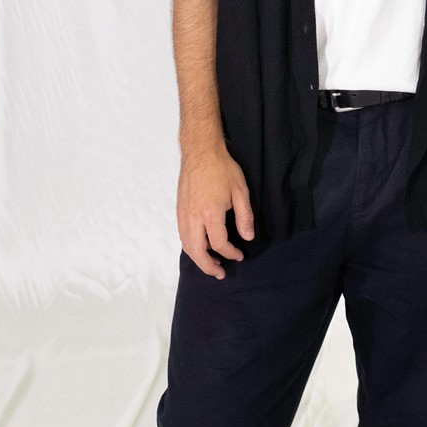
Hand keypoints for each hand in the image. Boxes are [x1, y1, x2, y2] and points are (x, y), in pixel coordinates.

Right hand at [177, 144, 252, 279]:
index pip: (220, 244)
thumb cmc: (222, 169)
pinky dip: (191, 246)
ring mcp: (183, 214)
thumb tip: (247, 237)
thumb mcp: (241, 191)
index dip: (231, 254)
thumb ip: (244, 216)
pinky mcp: (179, 211)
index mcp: (209, 214)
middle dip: (208, 266)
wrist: (200, 152)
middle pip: (197, 251)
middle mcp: (192, 218)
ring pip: (186, 245)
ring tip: (211, 264)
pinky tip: (202, 247)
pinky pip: (183, 235)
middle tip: (220, 274)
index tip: (240, 256)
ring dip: (198, 258)